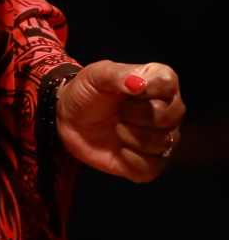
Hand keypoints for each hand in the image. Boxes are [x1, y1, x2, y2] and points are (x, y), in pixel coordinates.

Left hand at [56, 61, 184, 182]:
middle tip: (119, 111)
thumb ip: (118, 74)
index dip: (147, 88)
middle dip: (136, 114)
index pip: (168, 84)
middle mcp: (169, 110)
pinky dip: (131, 158)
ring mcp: (163, 138)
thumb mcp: (96, 75)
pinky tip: (120, 148)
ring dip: (130, 135)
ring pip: (162, 141)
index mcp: (158, 82)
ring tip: (117, 127)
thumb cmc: (88, 92)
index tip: (125, 91)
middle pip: (169, 115)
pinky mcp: (152, 163)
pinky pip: (152, 166)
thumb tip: (140, 84)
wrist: (70, 120)